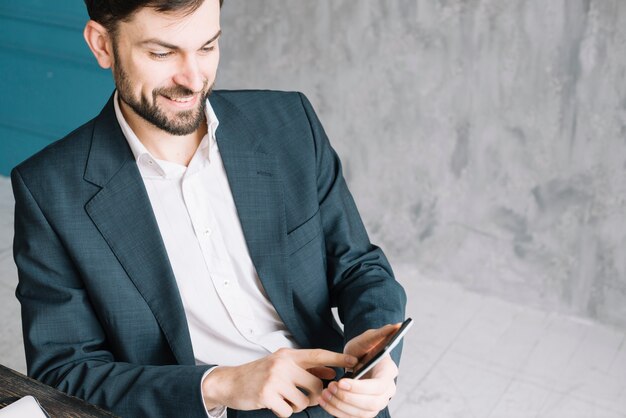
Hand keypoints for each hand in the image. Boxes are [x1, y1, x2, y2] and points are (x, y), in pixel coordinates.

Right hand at [202, 348, 357, 416]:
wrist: (230, 382)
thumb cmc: (259, 374)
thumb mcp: (282, 366)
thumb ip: (305, 369)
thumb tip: (331, 374)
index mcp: (289, 354)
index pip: (318, 355)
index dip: (337, 358)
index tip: (354, 361)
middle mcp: (283, 363)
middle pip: (315, 385)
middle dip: (314, 396)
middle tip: (302, 396)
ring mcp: (275, 378)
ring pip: (303, 401)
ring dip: (296, 405)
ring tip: (283, 399)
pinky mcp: (267, 394)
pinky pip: (288, 410)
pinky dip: (283, 411)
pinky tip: (273, 404)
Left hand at [320, 324, 400, 417]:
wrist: (358, 360)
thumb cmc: (364, 348)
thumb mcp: (368, 338)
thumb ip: (381, 333)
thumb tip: (397, 325)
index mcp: (389, 373)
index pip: (379, 386)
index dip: (360, 387)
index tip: (341, 381)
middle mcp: (387, 391)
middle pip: (372, 403)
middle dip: (348, 398)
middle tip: (330, 387)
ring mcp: (377, 402)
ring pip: (362, 413)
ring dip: (340, 406)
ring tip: (324, 393)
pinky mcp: (365, 411)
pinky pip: (353, 417)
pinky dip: (337, 412)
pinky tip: (324, 401)